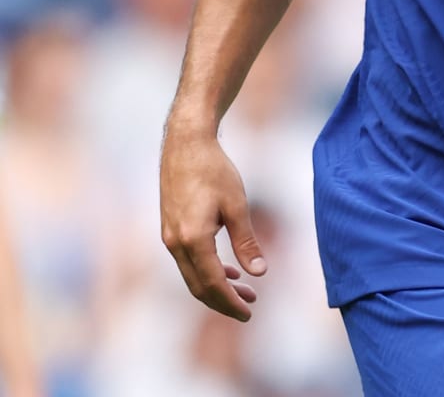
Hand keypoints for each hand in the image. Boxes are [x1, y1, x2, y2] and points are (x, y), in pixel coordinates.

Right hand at [159, 128, 263, 320]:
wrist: (185, 146)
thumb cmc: (214, 171)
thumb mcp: (237, 206)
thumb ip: (247, 242)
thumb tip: (259, 273)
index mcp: (193, 239)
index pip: (212, 283)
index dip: (230, 301)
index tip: (249, 311)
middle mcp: (176, 243)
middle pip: (198, 286)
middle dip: (223, 301)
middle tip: (249, 308)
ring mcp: (170, 238)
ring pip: (192, 275)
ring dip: (216, 286)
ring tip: (245, 291)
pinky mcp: (170, 230)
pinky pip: (188, 261)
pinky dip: (207, 270)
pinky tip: (227, 270)